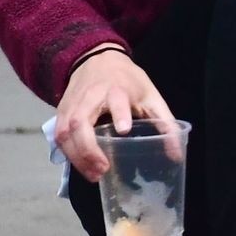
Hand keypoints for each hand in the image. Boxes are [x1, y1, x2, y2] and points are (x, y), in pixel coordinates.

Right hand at [54, 49, 177, 182]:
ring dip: (77, 157)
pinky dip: (68, 153)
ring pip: (64, 132)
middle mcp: (90, 97)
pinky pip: (58, 136)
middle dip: (88, 149)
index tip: (124, 129)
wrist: (96, 59)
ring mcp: (72, 105)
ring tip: (93, 176)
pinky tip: (81, 166)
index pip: (116, 100)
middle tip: (103, 169)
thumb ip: (165, 123)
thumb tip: (176, 154)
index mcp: (116, 89)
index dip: (120, 113)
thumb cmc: (128, 81)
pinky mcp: (61, 112)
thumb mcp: (150, 96)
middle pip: (80, 122)